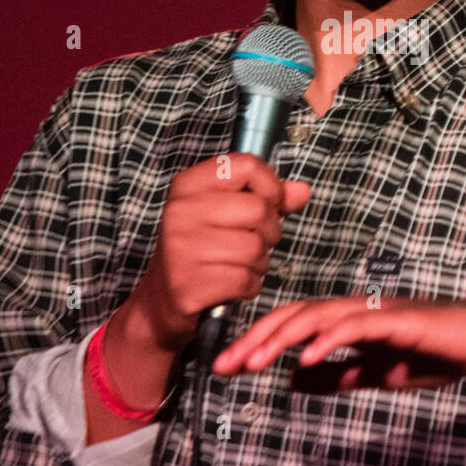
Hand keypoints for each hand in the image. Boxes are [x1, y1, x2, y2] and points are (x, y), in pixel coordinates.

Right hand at [131, 153, 311, 352]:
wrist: (162, 299)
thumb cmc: (201, 249)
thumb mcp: (228, 214)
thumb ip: (268, 199)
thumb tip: (302, 191)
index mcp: (189, 185)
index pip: (246, 165)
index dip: (270, 186)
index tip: (268, 203)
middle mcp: (181, 211)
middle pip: (258, 209)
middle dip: (269, 231)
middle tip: (252, 242)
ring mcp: (182, 247)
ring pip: (256, 247)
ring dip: (260, 262)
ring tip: (241, 264)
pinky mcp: (188, 283)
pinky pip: (246, 279)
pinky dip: (250, 285)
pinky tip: (235, 284)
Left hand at [212, 295, 465, 392]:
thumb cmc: (438, 352)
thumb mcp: (380, 373)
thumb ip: (340, 376)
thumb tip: (295, 382)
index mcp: (350, 322)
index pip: (294, 326)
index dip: (260, 342)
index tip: (228, 368)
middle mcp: (357, 310)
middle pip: (296, 316)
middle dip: (257, 340)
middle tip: (223, 366)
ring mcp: (377, 312)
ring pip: (318, 316)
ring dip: (282, 339)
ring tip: (253, 363)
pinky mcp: (400, 320)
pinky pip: (357, 327)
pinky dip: (328, 341)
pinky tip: (306, 359)